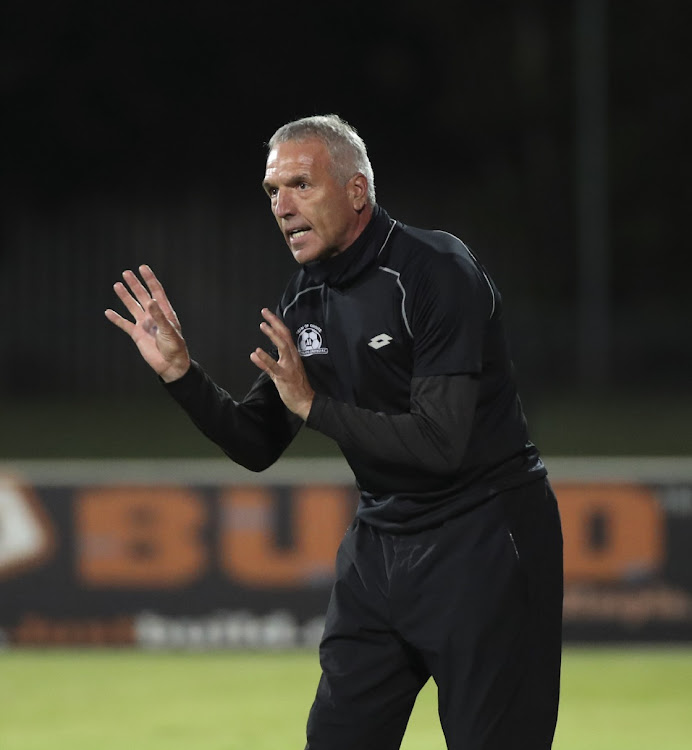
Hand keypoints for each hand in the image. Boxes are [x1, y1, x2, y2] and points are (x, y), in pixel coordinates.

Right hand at [105, 265, 190, 382]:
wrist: (170, 364)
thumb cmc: (175, 347)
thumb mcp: (169, 330)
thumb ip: (159, 316)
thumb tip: (150, 300)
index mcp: (165, 312)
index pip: (156, 291)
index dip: (150, 279)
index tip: (143, 267)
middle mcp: (154, 316)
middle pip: (142, 296)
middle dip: (135, 284)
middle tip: (126, 272)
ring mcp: (145, 324)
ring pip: (132, 307)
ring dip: (125, 297)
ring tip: (117, 285)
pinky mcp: (137, 335)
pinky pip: (125, 324)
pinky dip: (116, 319)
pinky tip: (108, 312)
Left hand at [250, 308, 314, 419]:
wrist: (305, 402)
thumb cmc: (295, 388)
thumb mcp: (279, 373)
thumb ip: (266, 364)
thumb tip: (254, 355)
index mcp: (293, 356)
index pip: (285, 336)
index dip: (277, 324)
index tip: (267, 315)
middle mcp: (292, 358)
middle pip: (285, 336)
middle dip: (275, 323)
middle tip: (264, 312)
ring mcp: (289, 366)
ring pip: (282, 346)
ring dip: (273, 335)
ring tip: (263, 326)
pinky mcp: (284, 376)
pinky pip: (274, 366)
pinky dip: (266, 358)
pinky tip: (257, 352)